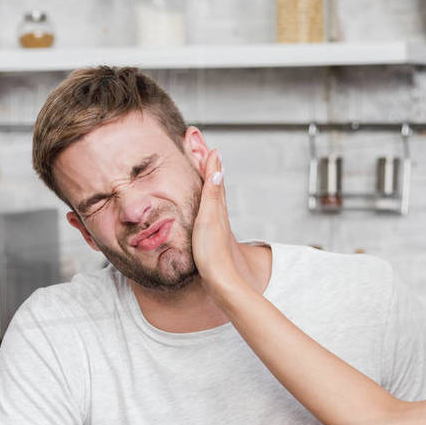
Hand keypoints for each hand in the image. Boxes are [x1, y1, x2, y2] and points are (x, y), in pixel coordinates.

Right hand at [191, 148, 241, 293]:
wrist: (222, 281)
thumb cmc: (214, 254)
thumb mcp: (209, 219)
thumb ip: (212, 194)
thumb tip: (218, 168)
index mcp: (217, 207)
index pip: (213, 177)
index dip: (208, 161)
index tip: (205, 143)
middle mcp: (219, 214)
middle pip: (215, 185)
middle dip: (208, 167)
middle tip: (203, 150)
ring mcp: (216, 226)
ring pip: (212, 198)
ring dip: (208, 183)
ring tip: (204, 171)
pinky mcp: (211, 238)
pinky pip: (208, 212)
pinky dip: (205, 202)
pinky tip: (203, 207)